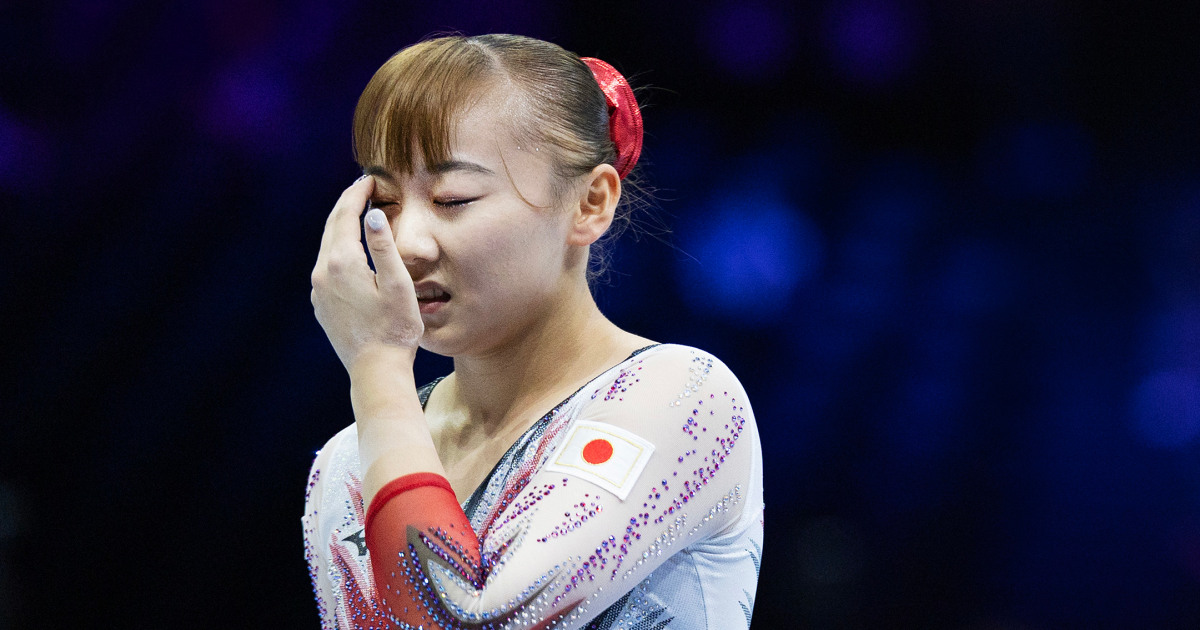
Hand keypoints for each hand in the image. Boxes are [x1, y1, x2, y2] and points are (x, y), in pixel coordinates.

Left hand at [311, 176, 421, 373]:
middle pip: (332, 227)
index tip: (370, 179)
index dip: (357, 194)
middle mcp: (323, 273)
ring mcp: (319, 290)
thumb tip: (372, 214)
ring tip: (359, 214)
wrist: (375, 370)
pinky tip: (352, 251)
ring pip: (328, 247)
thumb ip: (384, 246)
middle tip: (364, 188)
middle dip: (347, 205)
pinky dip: (338, 250)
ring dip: (342, 227)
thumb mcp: (398, 284)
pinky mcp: (322, 305)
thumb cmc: (395, 328)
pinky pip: (327, 267)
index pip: (346, 216)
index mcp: (343, 263)